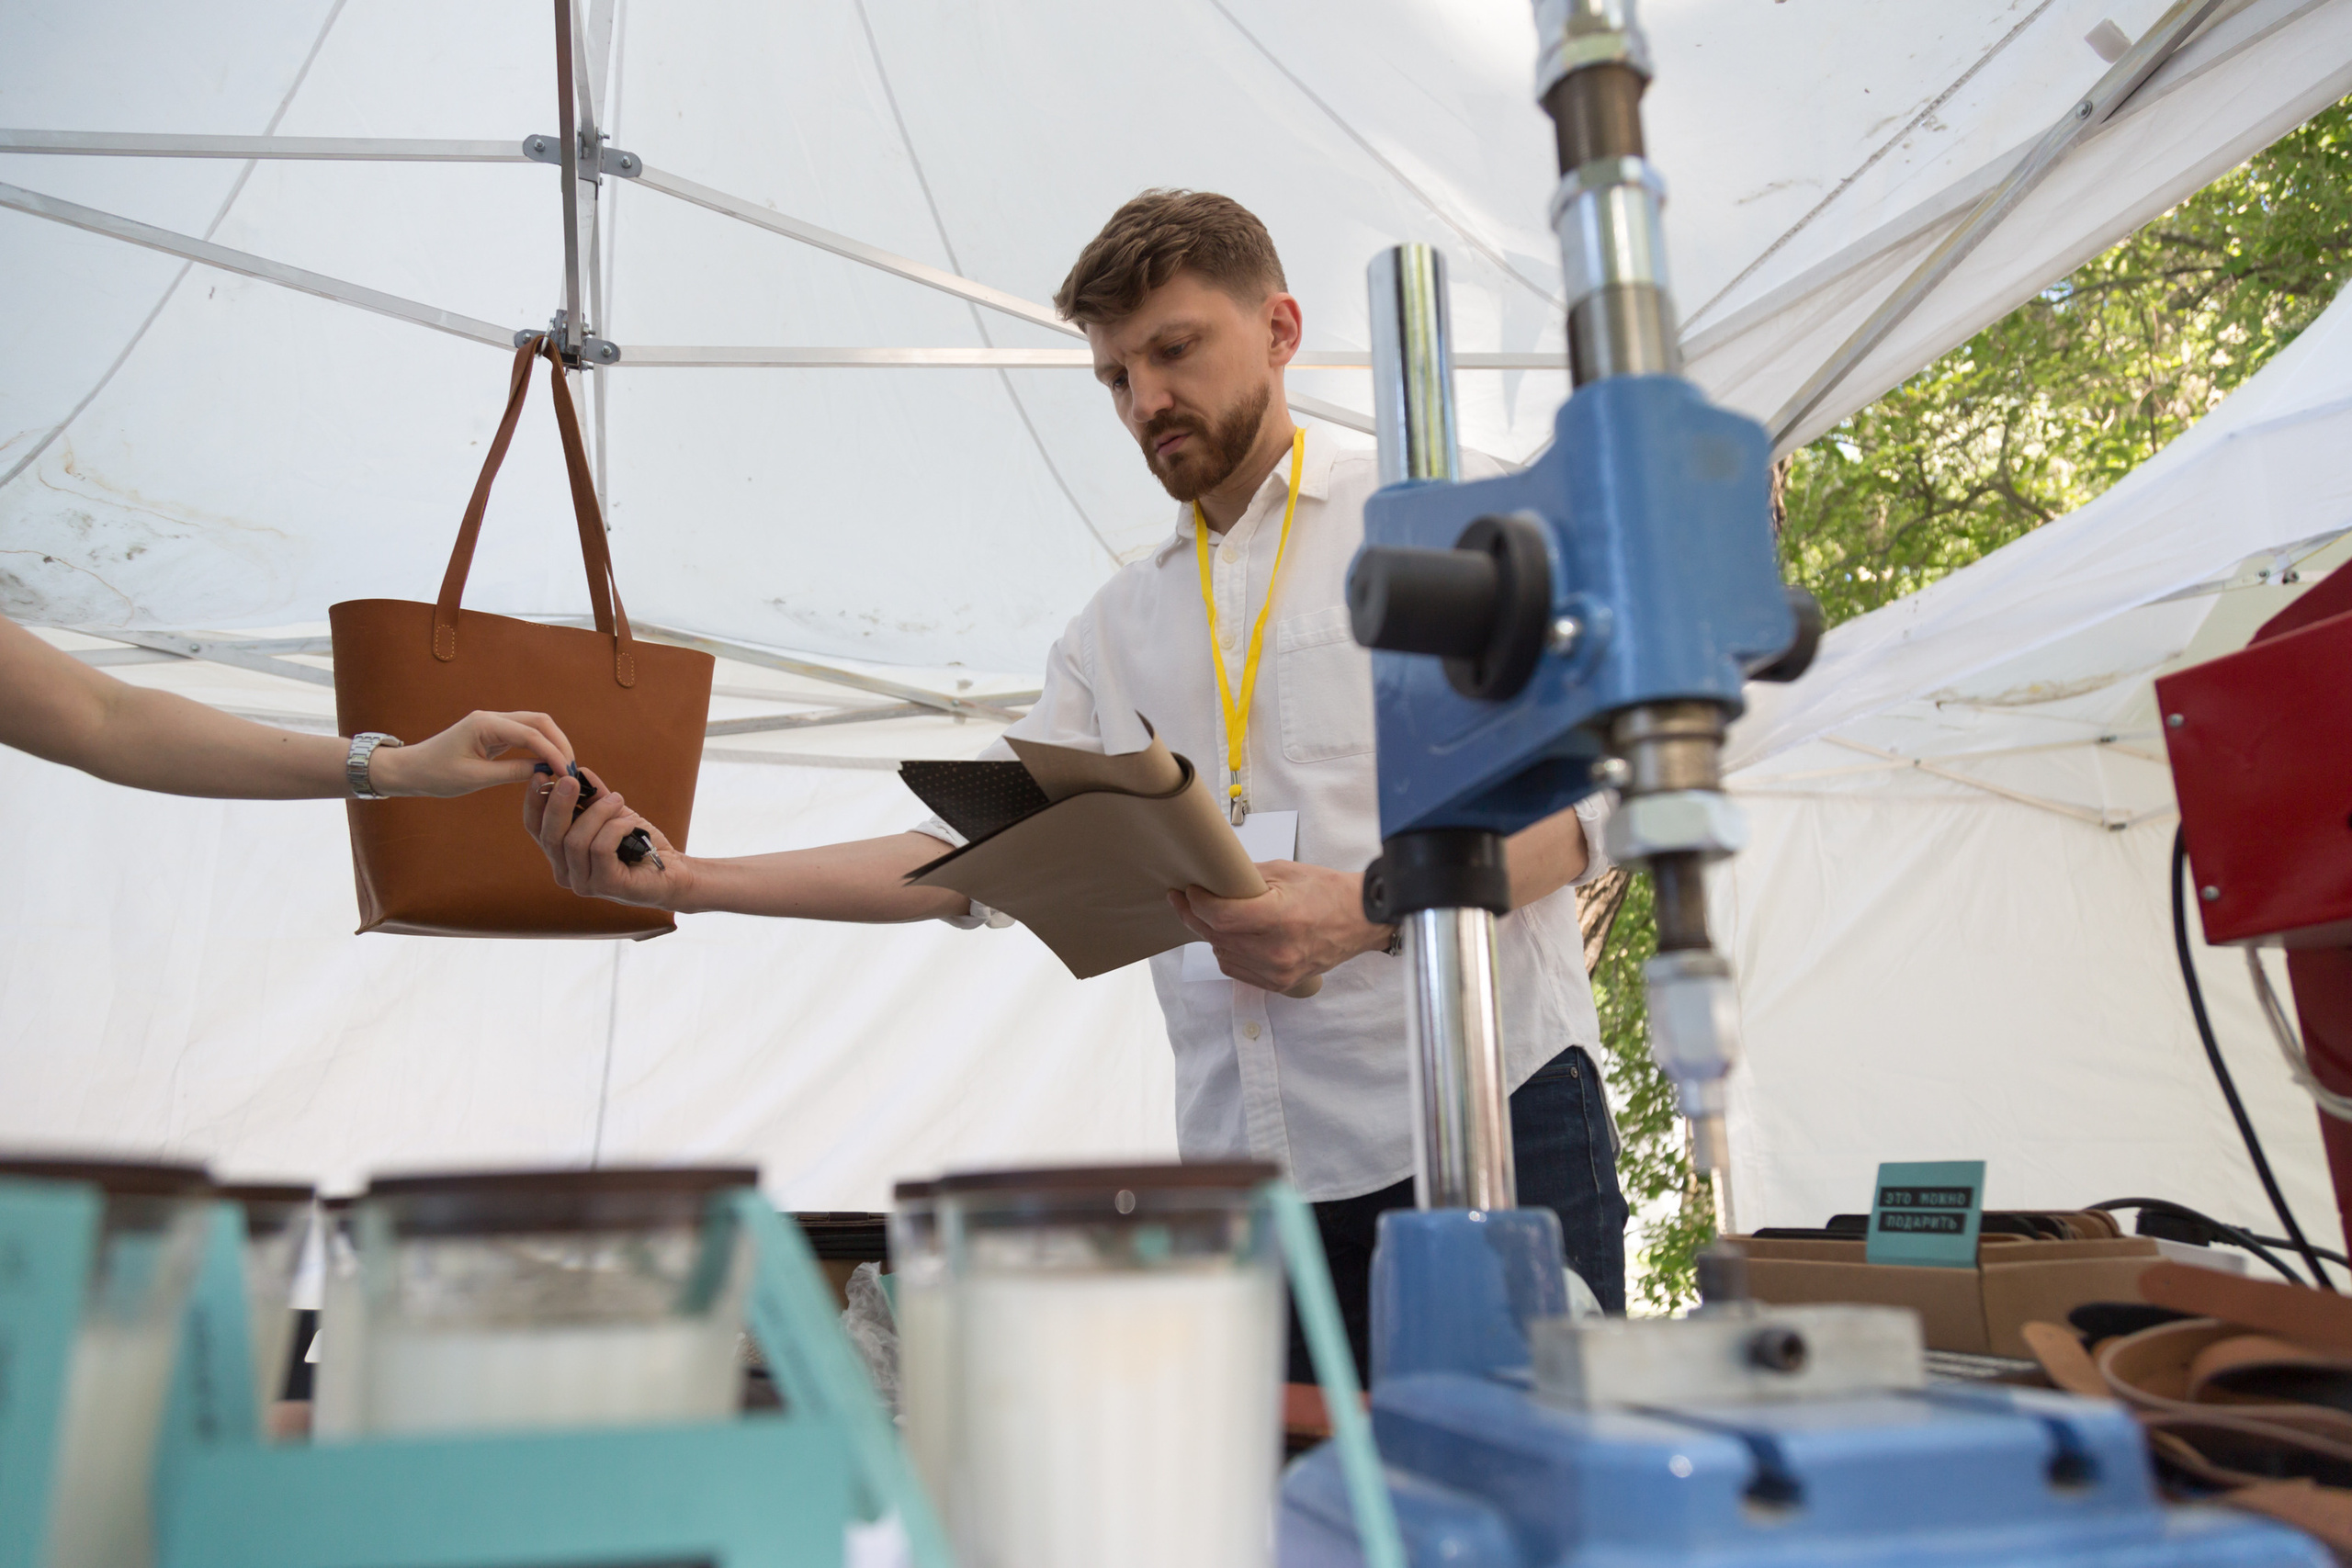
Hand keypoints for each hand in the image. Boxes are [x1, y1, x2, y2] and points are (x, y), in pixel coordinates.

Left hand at [368, 711, 573, 797]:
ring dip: (552, 743)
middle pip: (539, 722)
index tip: (567, 774)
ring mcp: (493, 724)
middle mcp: (492, 717)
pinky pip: (524, 735)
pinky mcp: (493, 733)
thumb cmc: (436, 774)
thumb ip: (512, 772)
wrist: (409, 770)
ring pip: (535, 726)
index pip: (531, 734)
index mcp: (485, 724)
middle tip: (572, 769)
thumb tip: (545, 771)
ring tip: (564, 767)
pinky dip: (540, 747)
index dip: (553, 753)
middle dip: (559, 743)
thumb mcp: (475, 778)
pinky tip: (548, 764)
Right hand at [522, 765, 689, 908]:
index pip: (535, 828)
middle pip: (549, 835)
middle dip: (558, 804)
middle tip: (570, 780)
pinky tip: (630, 824)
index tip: (542, 774)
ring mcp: (584, 883)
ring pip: (575, 841)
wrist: (672, 870)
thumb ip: (592, 796)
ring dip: (598, 813)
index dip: (534, 801)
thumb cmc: (639, 843)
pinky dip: (616, 828)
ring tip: (617, 800)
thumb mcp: (612, 814)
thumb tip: (577, 770)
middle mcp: (566, 872)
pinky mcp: (606, 885)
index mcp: (561, 854)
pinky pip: (601, 848)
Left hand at [1168, 860, 1391, 993]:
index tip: (1188, 891)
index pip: (1222, 916)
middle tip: (1184, 900)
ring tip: (1212, 916)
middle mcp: (1278, 950)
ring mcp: (1278, 971)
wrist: (1361, 921)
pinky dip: (1227, 952)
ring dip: (1211, 935)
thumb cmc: (1327, 892)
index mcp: (1281, 917)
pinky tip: (1231, 937)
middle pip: (1217, 936)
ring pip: (1222, 954)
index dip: (1197, 903)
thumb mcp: (1285, 872)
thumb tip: (1212, 880)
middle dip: (1195, 916)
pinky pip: (1236, 969)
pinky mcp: (1279, 984)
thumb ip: (1245, 878)